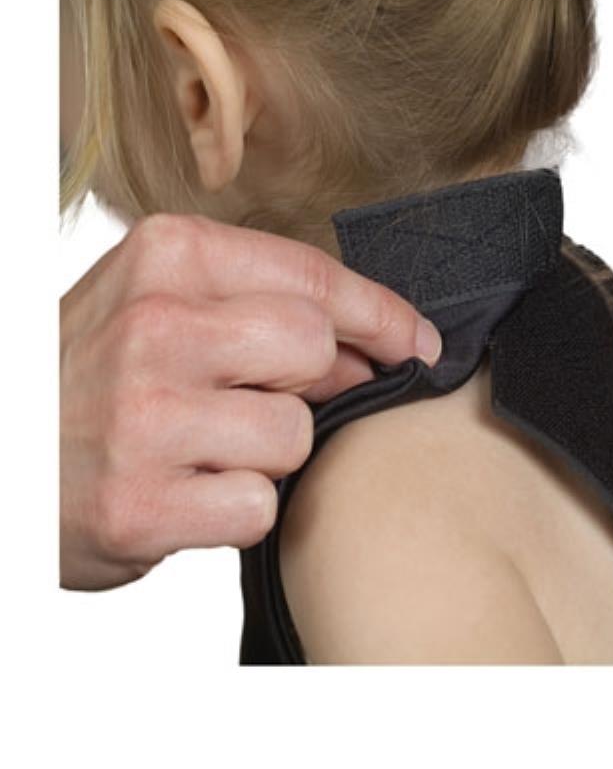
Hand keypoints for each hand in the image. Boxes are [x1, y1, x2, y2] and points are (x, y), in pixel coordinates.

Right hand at [60, 213, 441, 590]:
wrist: (6, 453)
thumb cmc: (91, 375)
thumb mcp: (157, 300)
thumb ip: (260, 305)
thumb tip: (375, 350)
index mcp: (166, 258)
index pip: (312, 278)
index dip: (381, 314)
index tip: (416, 342)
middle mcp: (155, 327)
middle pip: (316, 349)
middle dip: (313, 382)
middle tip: (264, 398)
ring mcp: (145, 416)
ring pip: (295, 435)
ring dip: (268, 454)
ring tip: (204, 449)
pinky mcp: (140, 503)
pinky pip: (259, 507)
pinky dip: (237, 510)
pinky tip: (186, 494)